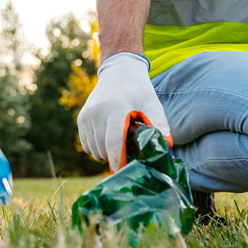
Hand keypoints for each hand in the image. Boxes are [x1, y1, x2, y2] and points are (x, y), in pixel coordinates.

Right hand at [77, 52, 171, 171]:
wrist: (119, 73)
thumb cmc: (140, 93)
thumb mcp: (153, 105)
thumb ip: (159, 125)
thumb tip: (166, 145)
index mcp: (118, 108)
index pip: (114, 141)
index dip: (117, 160)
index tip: (122, 174)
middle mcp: (98, 112)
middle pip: (103, 150)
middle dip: (115, 157)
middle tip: (129, 152)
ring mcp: (87, 115)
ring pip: (94, 150)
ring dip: (106, 153)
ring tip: (120, 141)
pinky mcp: (81, 118)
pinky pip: (86, 146)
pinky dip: (97, 148)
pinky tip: (108, 137)